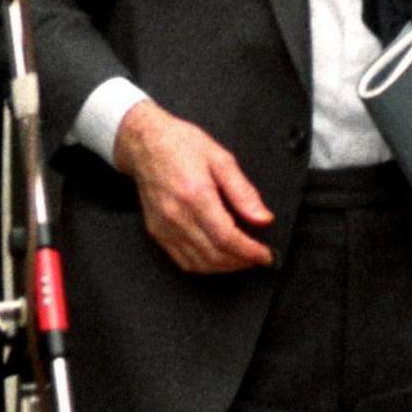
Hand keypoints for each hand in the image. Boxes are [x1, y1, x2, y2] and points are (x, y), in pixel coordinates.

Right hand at [112, 99, 274, 274]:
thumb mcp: (221, 158)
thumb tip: (262, 218)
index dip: (250, 252)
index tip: (266, 255)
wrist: (145, 143)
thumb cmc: (180, 145)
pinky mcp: (157, 232)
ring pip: (199, 263)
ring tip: (242, 259)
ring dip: (225, 267)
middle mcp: (177, 215)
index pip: (226, 237)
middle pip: (214, 255)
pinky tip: (218, 258)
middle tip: (259, 257)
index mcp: (195, 194)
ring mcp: (164, 227)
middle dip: (242, 262)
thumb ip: (243, 191)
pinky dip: (204, 266)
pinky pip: (182, 261)